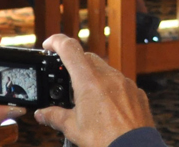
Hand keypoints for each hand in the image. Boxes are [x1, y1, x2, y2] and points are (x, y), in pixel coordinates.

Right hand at [33, 35, 154, 146]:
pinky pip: (121, 83)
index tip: (49, 43)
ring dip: (93, 77)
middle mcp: (109, 76)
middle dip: (75, 64)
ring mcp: (125, 82)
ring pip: (105, 70)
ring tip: (86, 98)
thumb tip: (42, 113)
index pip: (70, 49)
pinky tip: (106, 106)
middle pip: (88, 58)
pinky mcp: (136, 91)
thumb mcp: (72, 128)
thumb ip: (55, 116)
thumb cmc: (103, 139)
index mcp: (89, 81)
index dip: (57, 42)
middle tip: (66, 80)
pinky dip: (110, 88)